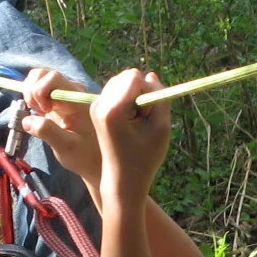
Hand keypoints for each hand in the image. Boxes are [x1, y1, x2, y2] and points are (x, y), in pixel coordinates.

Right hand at [18, 68, 100, 184]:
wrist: (95, 161)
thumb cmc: (85, 156)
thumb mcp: (66, 148)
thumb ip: (47, 132)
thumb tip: (27, 120)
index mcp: (76, 98)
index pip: (52, 77)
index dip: (40, 91)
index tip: (43, 112)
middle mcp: (70, 91)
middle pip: (42, 74)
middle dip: (32, 91)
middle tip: (37, 112)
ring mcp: (63, 94)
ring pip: (39, 79)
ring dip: (31, 94)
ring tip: (38, 113)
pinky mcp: (57, 101)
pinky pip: (40, 89)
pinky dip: (34, 99)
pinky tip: (40, 115)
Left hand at [91, 69, 169, 204]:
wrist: (122, 181)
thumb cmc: (145, 158)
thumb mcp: (161, 128)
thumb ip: (160, 97)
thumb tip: (150, 75)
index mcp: (112, 110)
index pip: (135, 77)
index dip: (148, 92)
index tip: (147, 116)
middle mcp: (99, 104)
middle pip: (128, 76)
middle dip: (140, 92)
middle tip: (141, 120)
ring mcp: (95, 106)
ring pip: (124, 82)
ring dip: (135, 97)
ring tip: (135, 123)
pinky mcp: (97, 108)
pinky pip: (119, 91)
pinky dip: (128, 101)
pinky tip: (129, 123)